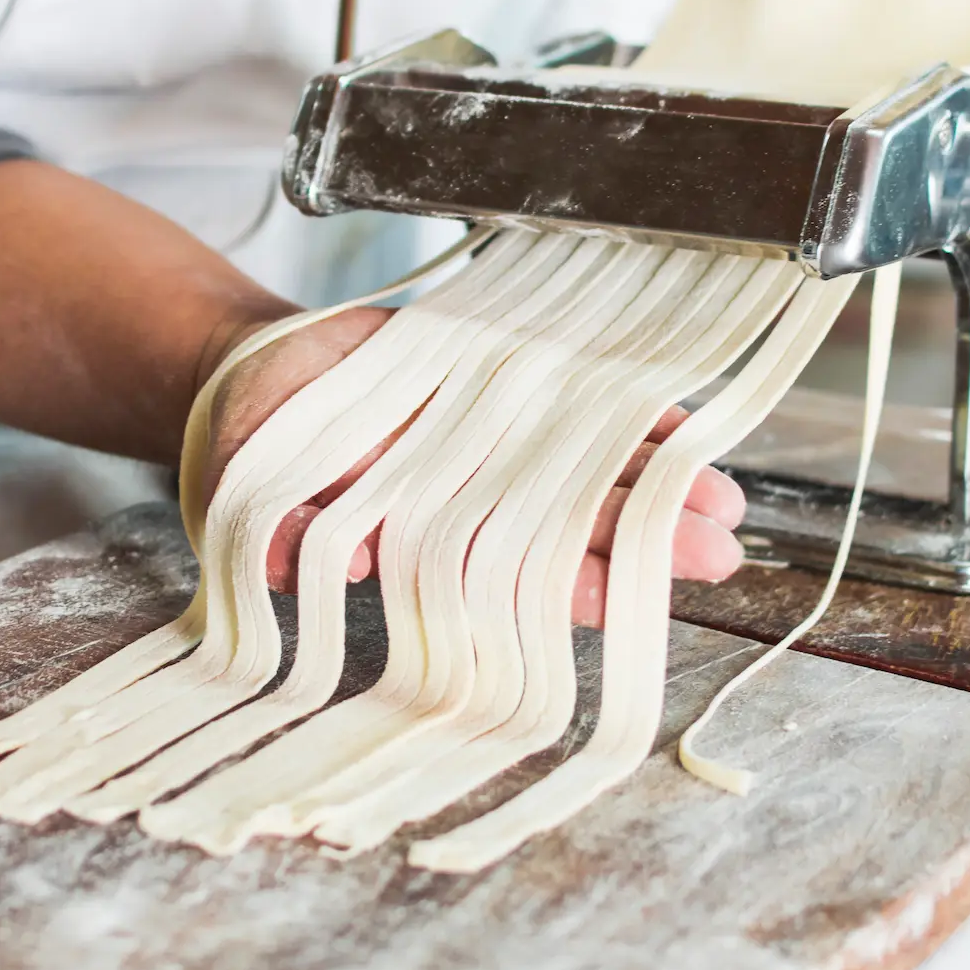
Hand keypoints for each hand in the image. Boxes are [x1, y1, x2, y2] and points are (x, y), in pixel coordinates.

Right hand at [195, 307, 747, 627]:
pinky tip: (686, 430)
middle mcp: (464, 493)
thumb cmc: (251, 440)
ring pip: (584, 469)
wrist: (261, 373)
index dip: (554, 586)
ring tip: (724, 502)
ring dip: (655, 486)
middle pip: (563, 525)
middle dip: (638, 541)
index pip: (497, 572)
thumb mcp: (245, 480)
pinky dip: (630, 415)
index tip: (614, 596)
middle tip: (714, 551)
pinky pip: (576, 401)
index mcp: (412, 529)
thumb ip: (268, 524)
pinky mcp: (499, 381)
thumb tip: (288, 561)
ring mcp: (489, 441)